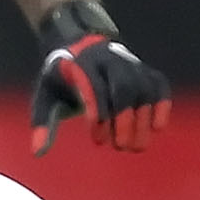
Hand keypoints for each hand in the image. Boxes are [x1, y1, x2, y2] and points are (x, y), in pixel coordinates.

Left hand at [28, 0, 170, 154]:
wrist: (80, 46)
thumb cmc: (62, 78)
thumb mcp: (46, 95)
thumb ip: (43, 122)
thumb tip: (37, 153)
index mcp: (81, 64)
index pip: (94, 87)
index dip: (99, 113)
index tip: (98, 139)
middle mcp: (108, 60)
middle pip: (124, 85)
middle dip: (125, 118)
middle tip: (120, 147)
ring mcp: (129, 63)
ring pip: (143, 87)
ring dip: (143, 118)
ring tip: (136, 147)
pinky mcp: (144, 70)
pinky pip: (159, 84)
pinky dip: (162, 104)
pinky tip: (158, 127)